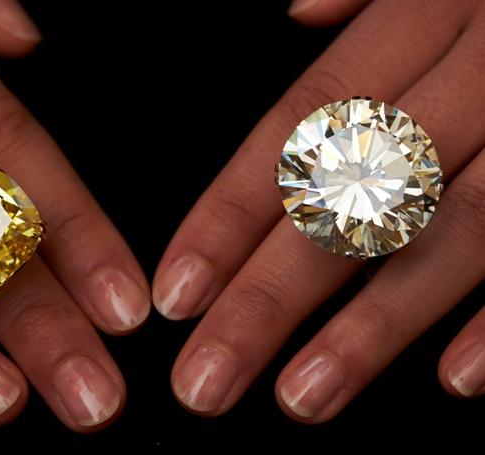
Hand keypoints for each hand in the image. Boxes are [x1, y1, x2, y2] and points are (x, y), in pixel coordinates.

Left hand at [153, 0, 484, 420]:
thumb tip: (297, 12)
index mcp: (428, 8)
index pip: (299, 127)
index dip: (228, 213)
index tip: (177, 293)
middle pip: (350, 196)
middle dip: (270, 296)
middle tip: (206, 381)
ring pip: (452, 233)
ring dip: (374, 324)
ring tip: (303, 399)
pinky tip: (456, 380)